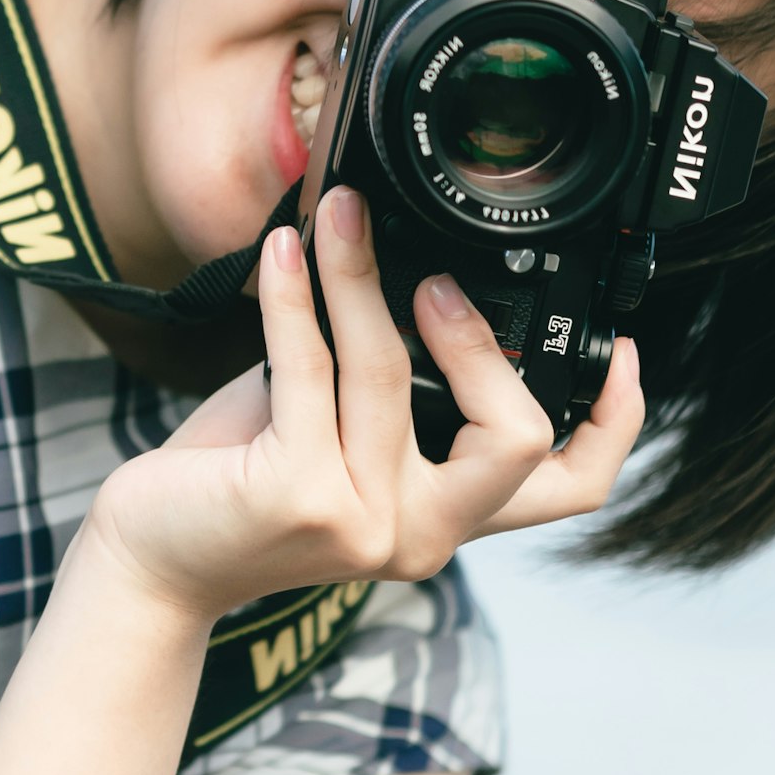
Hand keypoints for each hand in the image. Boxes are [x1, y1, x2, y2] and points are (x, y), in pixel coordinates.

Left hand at [81, 187, 645, 622]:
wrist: (152, 557)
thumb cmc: (239, 485)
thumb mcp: (335, 434)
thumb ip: (388, 380)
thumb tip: (414, 265)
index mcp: (446, 520)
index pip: (569, 491)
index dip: (617, 423)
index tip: (622, 348)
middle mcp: (417, 534)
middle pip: (516, 437)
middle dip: (481, 341)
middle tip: (433, 280)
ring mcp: (362, 523)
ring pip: (389, 372)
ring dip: (360, 276)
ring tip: (337, 218)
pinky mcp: (295, 496)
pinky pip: (308, 367)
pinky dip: (297, 296)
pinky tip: (285, 252)